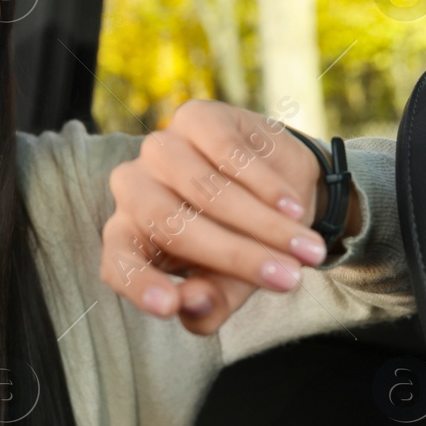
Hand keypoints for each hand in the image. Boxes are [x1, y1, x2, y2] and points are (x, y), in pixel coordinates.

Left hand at [100, 99, 359, 335]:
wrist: (281, 188)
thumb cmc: (243, 243)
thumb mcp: (229, 286)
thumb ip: (209, 304)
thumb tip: (191, 307)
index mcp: (129, 236)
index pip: (118, 263)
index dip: (139, 283)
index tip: (170, 306)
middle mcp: (133, 188)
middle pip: (170, 223)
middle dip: (235, 255)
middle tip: (287, 279)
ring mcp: (162, 148)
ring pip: (205, 189)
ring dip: (263, 224)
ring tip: (306, 251)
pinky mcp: (195, 118)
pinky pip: (228, 153)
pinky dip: (266, 185)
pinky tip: (293, 208)